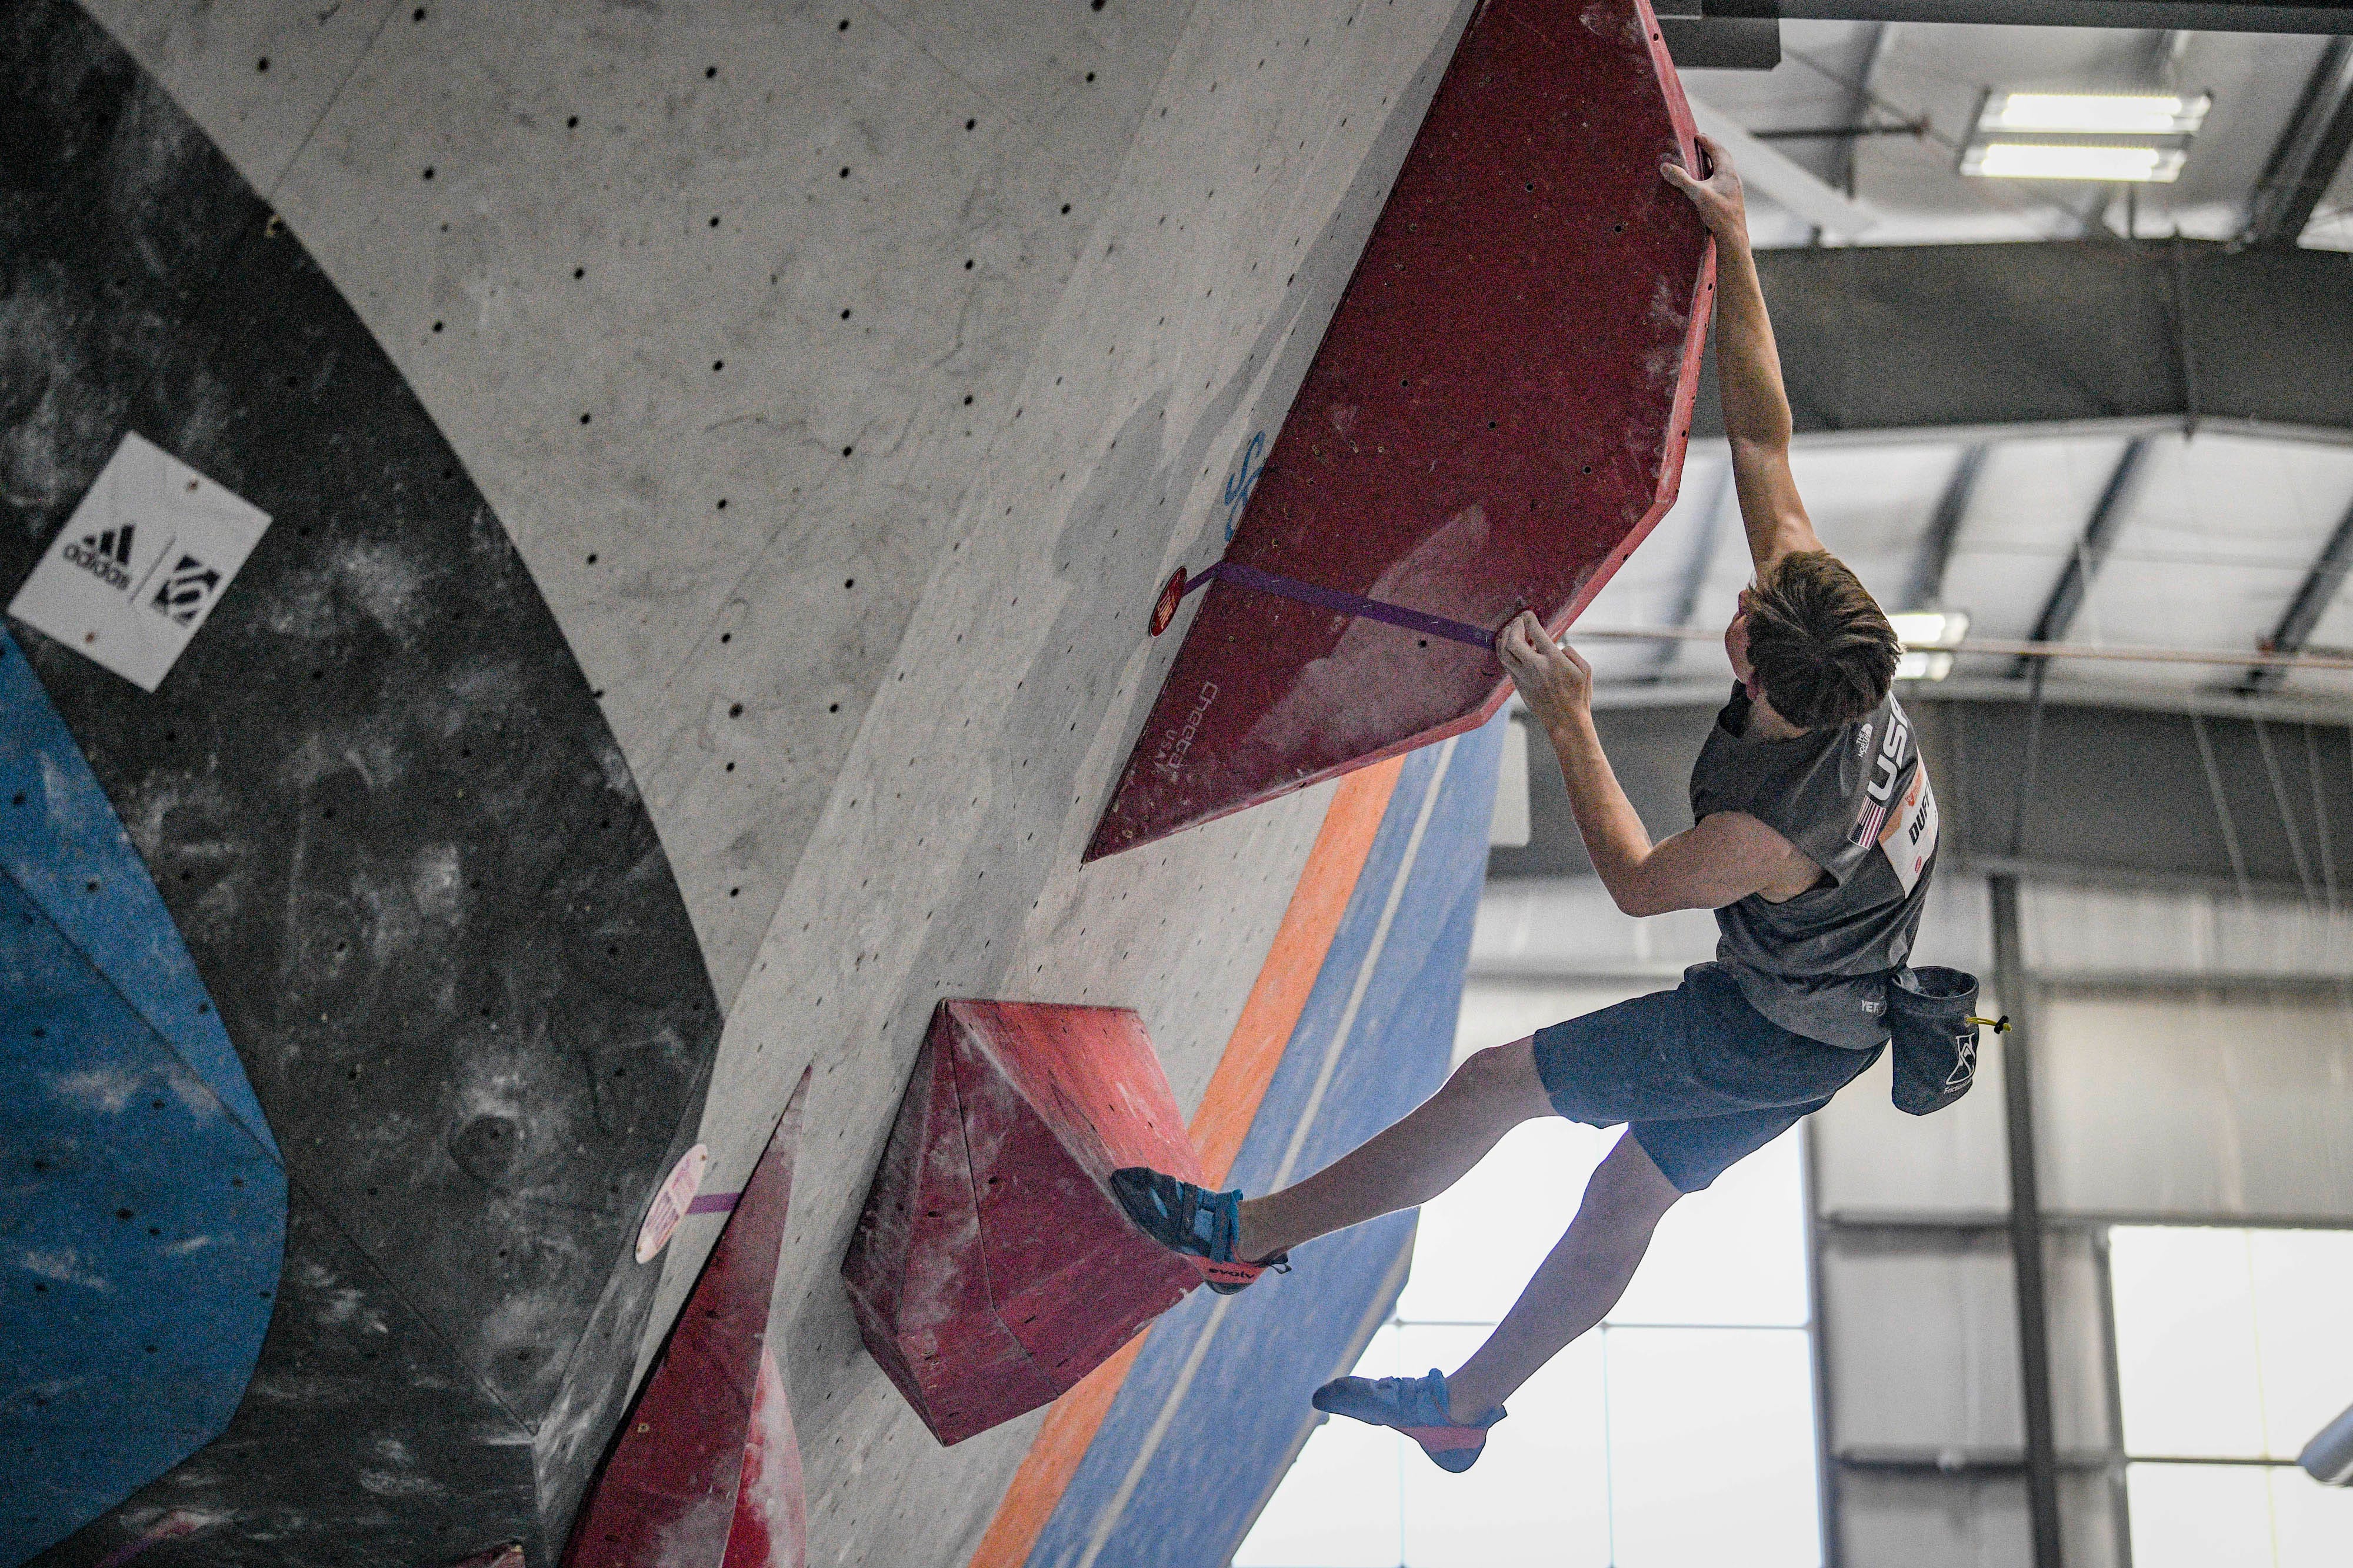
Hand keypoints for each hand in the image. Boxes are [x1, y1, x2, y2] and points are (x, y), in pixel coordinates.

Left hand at [1496, 610, 1592, 730]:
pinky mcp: (1519, 686)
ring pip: (1504, 653)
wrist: (1566, 721)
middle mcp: (1536, 668)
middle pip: (1514, 641)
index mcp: (1554, 661)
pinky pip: (1507, 665)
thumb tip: (1557, 645)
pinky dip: (1505, 652)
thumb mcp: (1585, 670)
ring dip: (1504, 638)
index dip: (1529, 619)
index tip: (1529, 614)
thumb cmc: (1579, 696)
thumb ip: (1572, 652)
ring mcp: (1524, 678)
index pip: (1536, 633)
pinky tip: (1508, 646)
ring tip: (1509, 630)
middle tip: (1518, 620)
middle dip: (1514, 626)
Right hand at [1661, 134, 1745, 241]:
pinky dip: (1716, 173)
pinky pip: (1724, 179)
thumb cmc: (1718, 214)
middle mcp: (1733, 178)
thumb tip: (1665, 166)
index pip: (1717, 150)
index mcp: (1727, 172)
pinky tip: (1710, 181)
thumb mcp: (1697, 195)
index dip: (1707, 141)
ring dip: (1715, 160)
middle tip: (1702, 142)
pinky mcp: (1732, 199)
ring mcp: (1734, 189)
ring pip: (1725, 168)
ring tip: (1705, 158)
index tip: (1698, 135)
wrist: (1733, 236)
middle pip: (1724, 157)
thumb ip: (1682, 180)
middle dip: (1712, 148)